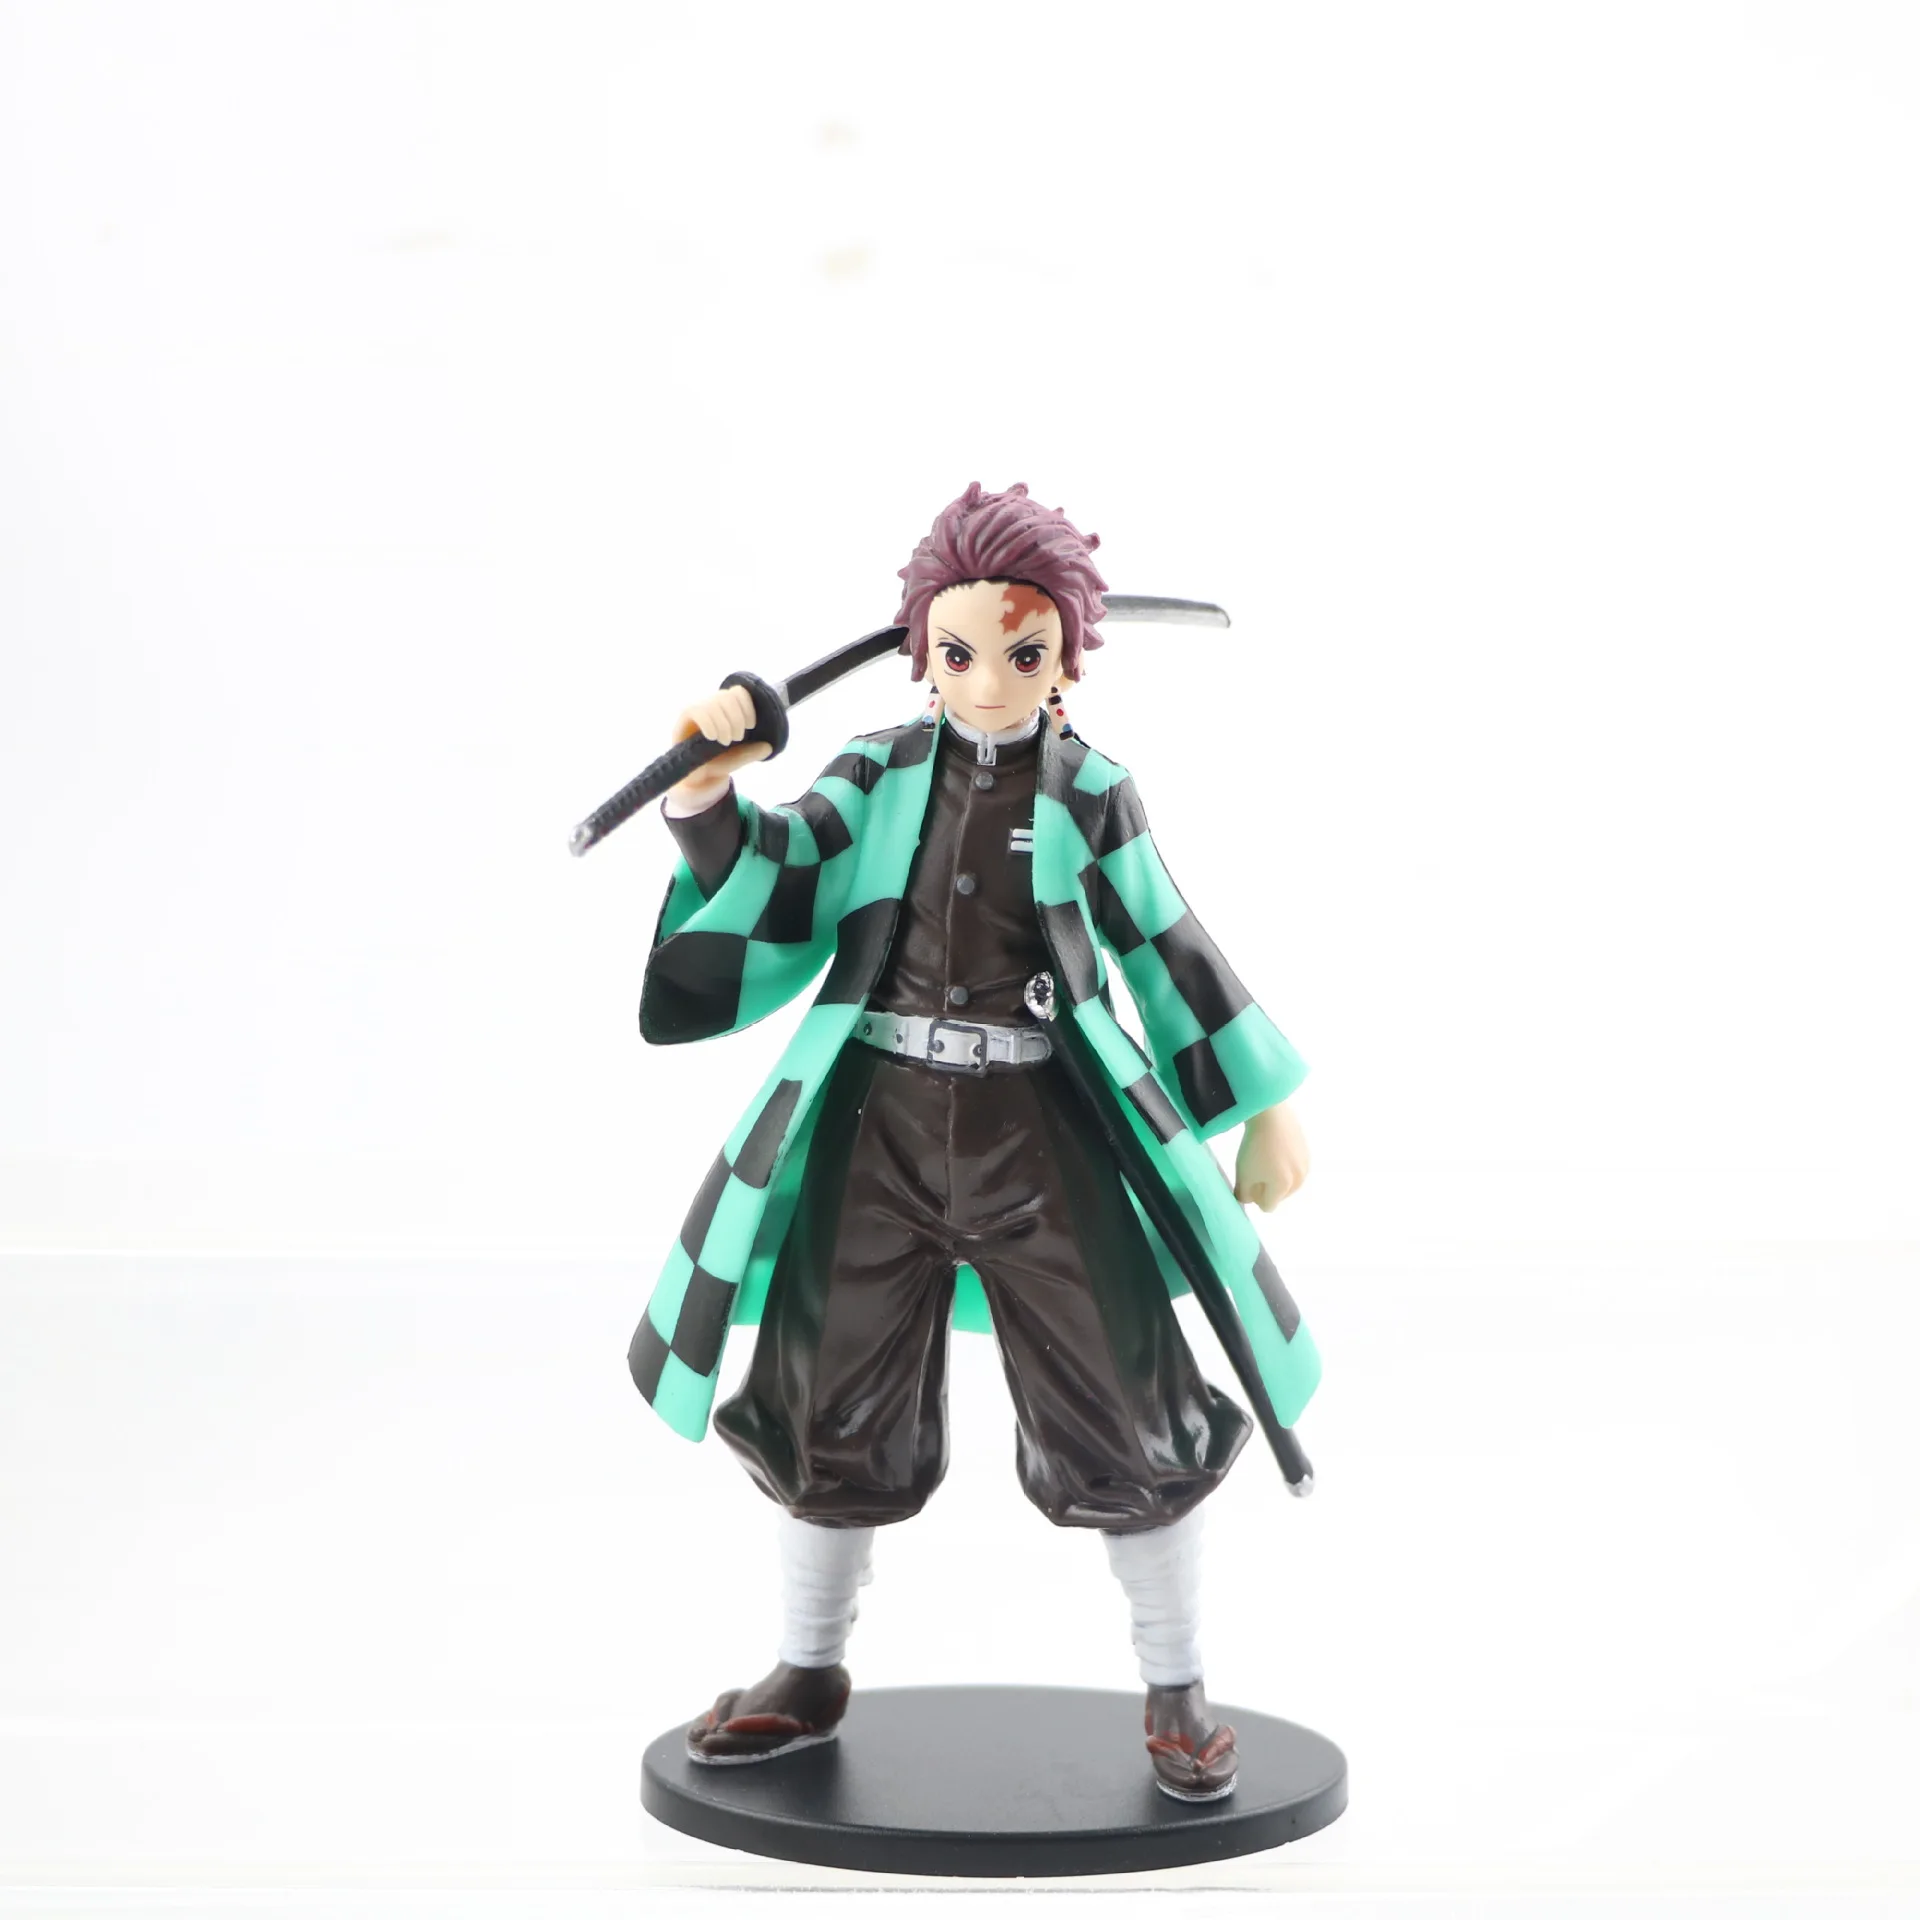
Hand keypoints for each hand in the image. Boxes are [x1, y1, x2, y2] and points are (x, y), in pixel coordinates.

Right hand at [669, 684, 772, 810]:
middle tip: (737, 738)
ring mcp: (697, 710)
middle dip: (737, 718)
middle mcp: (712, 705)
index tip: (751, 726)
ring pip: (713, 704)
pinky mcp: (684, 718)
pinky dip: (709, 724)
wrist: (697, 777)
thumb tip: (768, 747)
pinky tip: (713, 737)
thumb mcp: (738, 758)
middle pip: (727, 696)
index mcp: (727, 709)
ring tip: (725, 741)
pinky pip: (697, 711)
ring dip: (724, 724)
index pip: (739, 692)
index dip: (748, 706)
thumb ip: (752, 752)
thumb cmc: (717, 762)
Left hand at [1234, 1101, 1308, 1210]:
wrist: (1270, 1114)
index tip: (1248, 1181)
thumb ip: (1244, 1194)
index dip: (1254, 1196)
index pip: (1268, 1207)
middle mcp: (1299, 1180)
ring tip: (1266, 1157)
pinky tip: (1276, 1148)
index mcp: (1283, 1187)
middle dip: (1268, 1188)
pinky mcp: (1307, 1151)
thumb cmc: (1254, 1146)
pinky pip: (1294, 1166)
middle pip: (1280, 1196)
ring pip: (1289, 1182)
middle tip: (1256, 1168)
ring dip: (1278, 1176)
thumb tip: (1249, 1200)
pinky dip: (1286, 1163)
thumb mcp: (1243, 1173)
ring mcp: (1305, 1165)